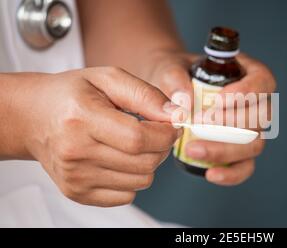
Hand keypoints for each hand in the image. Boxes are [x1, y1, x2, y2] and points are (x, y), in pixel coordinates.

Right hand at [17, 67, 179, 206]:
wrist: (33, 117)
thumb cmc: (72, 94)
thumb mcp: (108, 78)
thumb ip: (145, 95)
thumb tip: (176, 115)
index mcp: (81, 117)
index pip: (139, 139)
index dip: (165, 134)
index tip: (171, 125)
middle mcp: (75, 151)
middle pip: (145, 163)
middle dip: (162, 147)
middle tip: (155, 132)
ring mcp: (74, 177)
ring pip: (141, 181)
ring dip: (149, 163)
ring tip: (134, 144)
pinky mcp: (77, 193)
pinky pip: (127, 196)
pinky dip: (133, 178)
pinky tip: (120, 159)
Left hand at [143, 51, 275, 185]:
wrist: (169, 96)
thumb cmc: (176, 77)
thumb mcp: (171, 69)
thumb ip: (175, 79)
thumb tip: (185, 102)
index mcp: (249, 74)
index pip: (264, 81)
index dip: (248, 92)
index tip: (218, 100)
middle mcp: (256, 104)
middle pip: (261, 117)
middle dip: (231, 123)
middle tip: (197, 123)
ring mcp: (251, 131)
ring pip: (255, 144)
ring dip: (226, 150)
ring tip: (193, 149)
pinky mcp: (240, 153)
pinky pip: (245, 167)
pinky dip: (231, 173)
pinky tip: (210, 174)